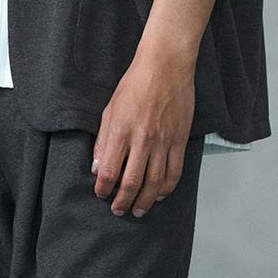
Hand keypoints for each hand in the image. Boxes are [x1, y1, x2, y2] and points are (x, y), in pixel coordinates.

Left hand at [90, 54, 195, 216]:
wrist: (165, 67)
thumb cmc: (135, 84)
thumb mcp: (110, 110)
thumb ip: (104, 141)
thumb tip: (97, 167)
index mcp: (121, 131)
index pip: (109, 171)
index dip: (103, 188)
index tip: (101, 194)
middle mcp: (142, 139)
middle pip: (132, 182)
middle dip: (123, 202)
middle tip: (118, 210)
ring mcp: (163, 141)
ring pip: (155, 182)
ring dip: (145, 201)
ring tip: (138, 210)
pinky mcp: (179, 140)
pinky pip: (175, 172)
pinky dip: (167, 188)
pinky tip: (159, 194)